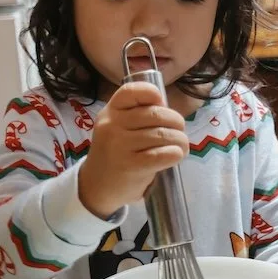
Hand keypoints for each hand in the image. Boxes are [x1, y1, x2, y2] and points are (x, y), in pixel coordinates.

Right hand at [78, 82, 188, 218]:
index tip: (161, 104)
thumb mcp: (116, 128)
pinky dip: (176, 153)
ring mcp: (120, 146)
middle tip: (179, 132)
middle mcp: (112, 126)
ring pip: (163, 134)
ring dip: (180, 140)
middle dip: (176, 122)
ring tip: (180, 146)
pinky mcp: (132, 166)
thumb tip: (168, 111)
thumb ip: (136, 116)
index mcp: (110, 112)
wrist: (96, 187)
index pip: (132, 91)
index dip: (152, 94)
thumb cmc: (114, 155)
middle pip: (156, 114)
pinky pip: (163, 154)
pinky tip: (175, 156)